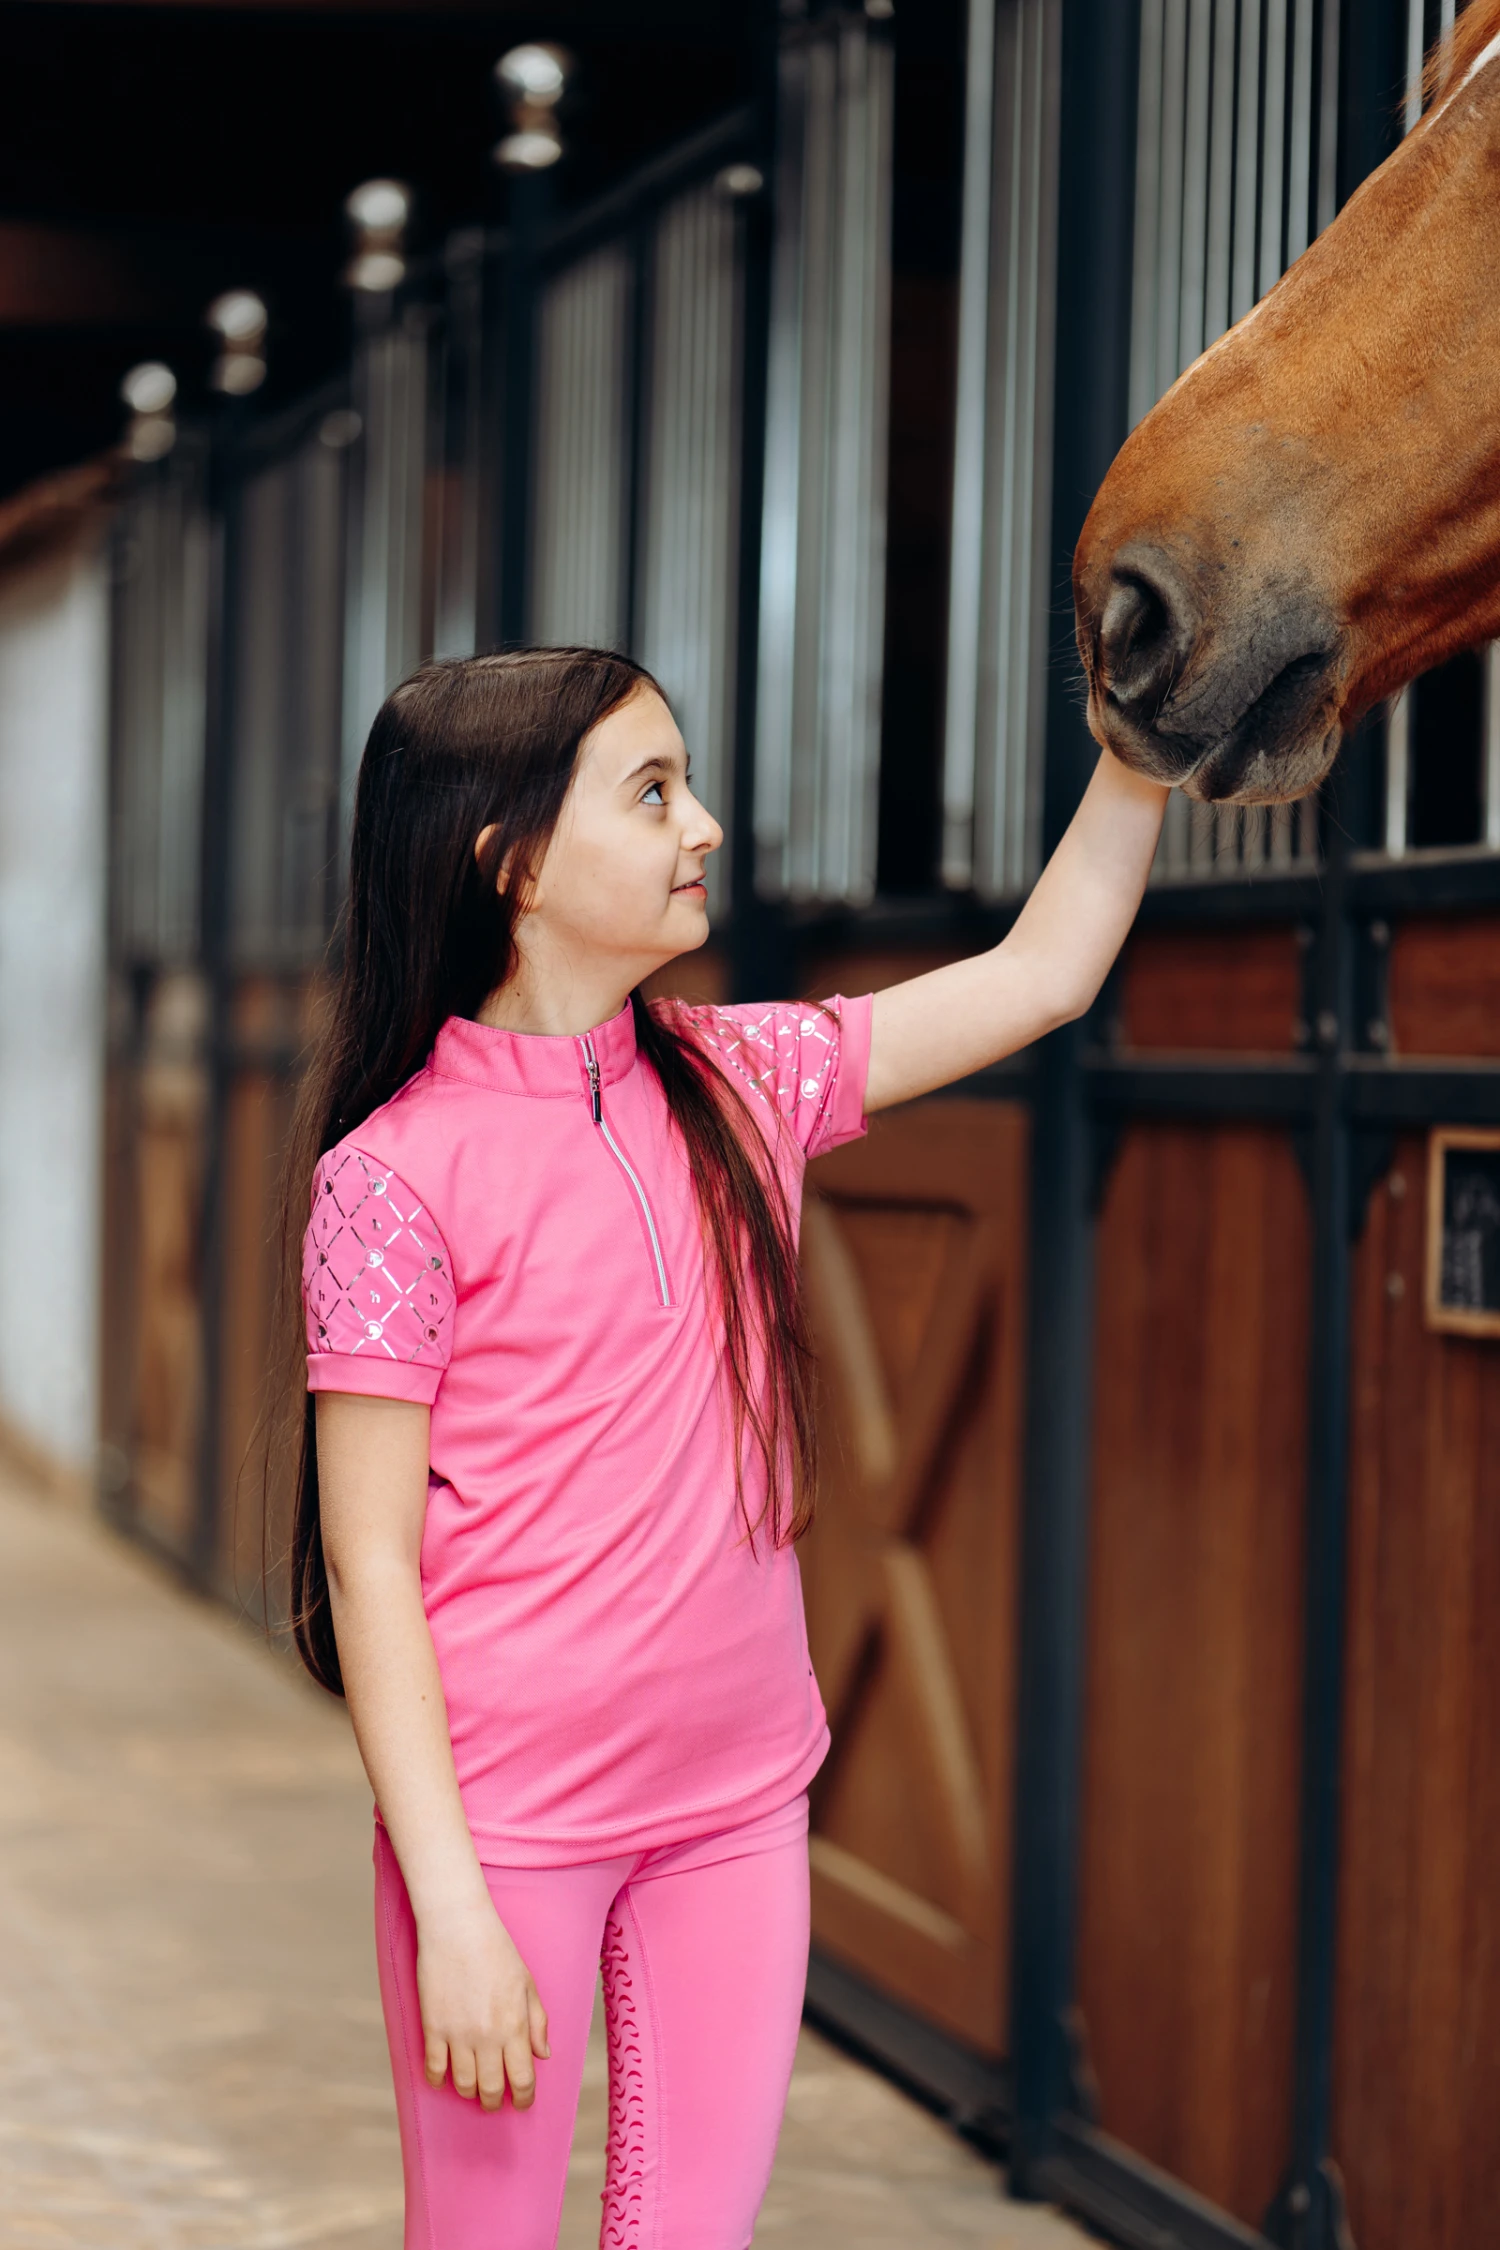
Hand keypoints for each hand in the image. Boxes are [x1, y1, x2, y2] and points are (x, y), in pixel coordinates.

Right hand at [416, 1898, 550, 2110]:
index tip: (523, 2102)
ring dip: (469, 2092)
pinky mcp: (432, 2028)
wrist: (458, 1927)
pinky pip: (434, 2069)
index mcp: (514, 2026)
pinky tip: (443, 2077)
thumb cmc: (496, 1950)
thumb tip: (543, 2054)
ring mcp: (458, 2034)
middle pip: (491, 2089)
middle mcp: (487, 2037)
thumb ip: (537, 2021)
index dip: (524, 2098)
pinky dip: (438, 2079)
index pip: (522, 2079)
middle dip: (495, 2102)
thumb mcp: (527, 1982)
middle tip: (495, 2101)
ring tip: (472, 2087)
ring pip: (463, 2084)